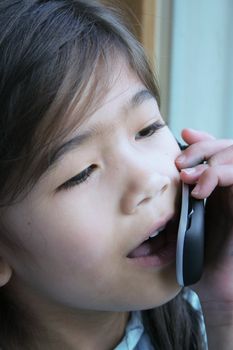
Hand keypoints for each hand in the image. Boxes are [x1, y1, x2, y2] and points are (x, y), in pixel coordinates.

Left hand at [175, 128, 232, 303]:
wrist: (217, 286)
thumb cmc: (197, 256)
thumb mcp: (181, 220)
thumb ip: (178, 199)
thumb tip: (163, 181)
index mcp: (216, 188)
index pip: (216, 151)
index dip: (203, 140)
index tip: (184, 135)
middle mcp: (229, 189)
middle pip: (226, 148)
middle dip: (202, 148)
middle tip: (180, 164)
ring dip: (211, 159)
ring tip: (188, 178)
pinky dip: (220, 175)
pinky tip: (201, 190)